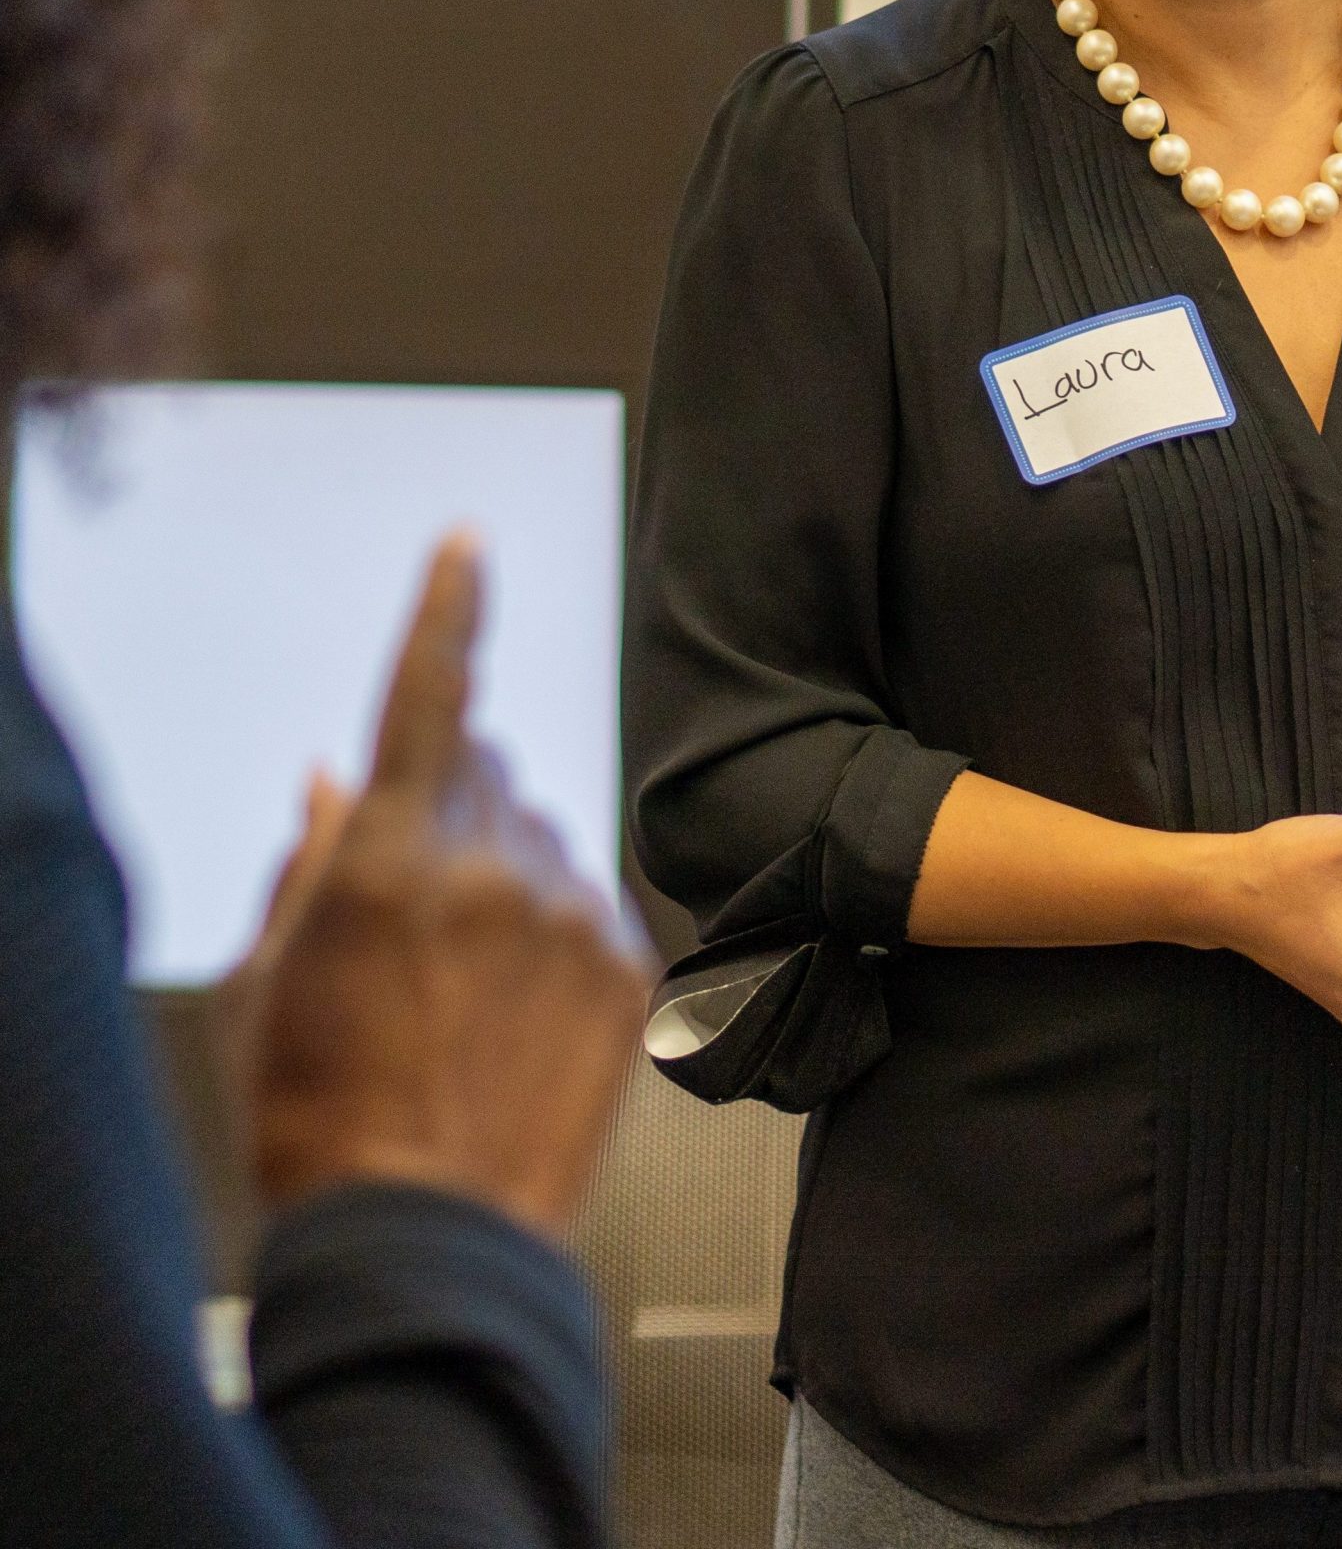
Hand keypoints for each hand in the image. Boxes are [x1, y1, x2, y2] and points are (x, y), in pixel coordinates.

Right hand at [240, 533, 649, 1240]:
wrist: (432, 1237)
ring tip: (462, 988)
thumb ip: (314, 860)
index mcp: (392, 855)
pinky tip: (515, 1014)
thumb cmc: (322, 1116)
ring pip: (541, 836)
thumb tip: (335, 778)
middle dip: (451, 802)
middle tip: (414, 905)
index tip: (468, 545)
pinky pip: (588, 900)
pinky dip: (553, 929)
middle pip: (485, 770)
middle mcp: (495, 863)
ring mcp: (572, 911)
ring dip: (505, 871)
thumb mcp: (272, 983)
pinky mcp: (629, 961)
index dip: (449, 608)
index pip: (430, 692)